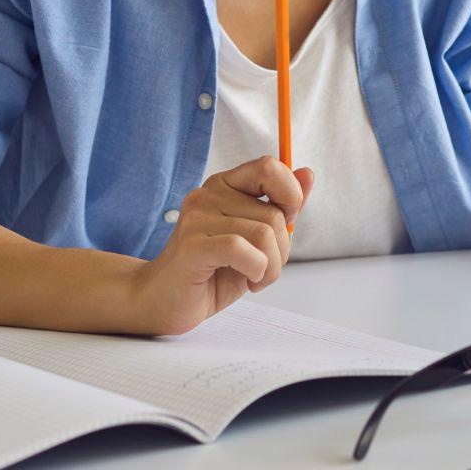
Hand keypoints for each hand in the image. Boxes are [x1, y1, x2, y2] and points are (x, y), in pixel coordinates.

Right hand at [126, 157, 312, 335]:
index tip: (286, 225)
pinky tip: (248, 280)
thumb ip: (281, 208)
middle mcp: (208, 195)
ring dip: (272, 266)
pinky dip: (257, 269)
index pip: (269, 167)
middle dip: (282, 249)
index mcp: (225, 186)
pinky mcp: (192, 245)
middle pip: (274, 213)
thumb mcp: (256, 239)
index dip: (290, 196)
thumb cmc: (212, 272)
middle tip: (265, 268)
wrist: (163, 302)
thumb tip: (307, 173)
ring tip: (255, 278)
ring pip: (264, 233)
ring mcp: (197, 218)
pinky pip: (242, 249)